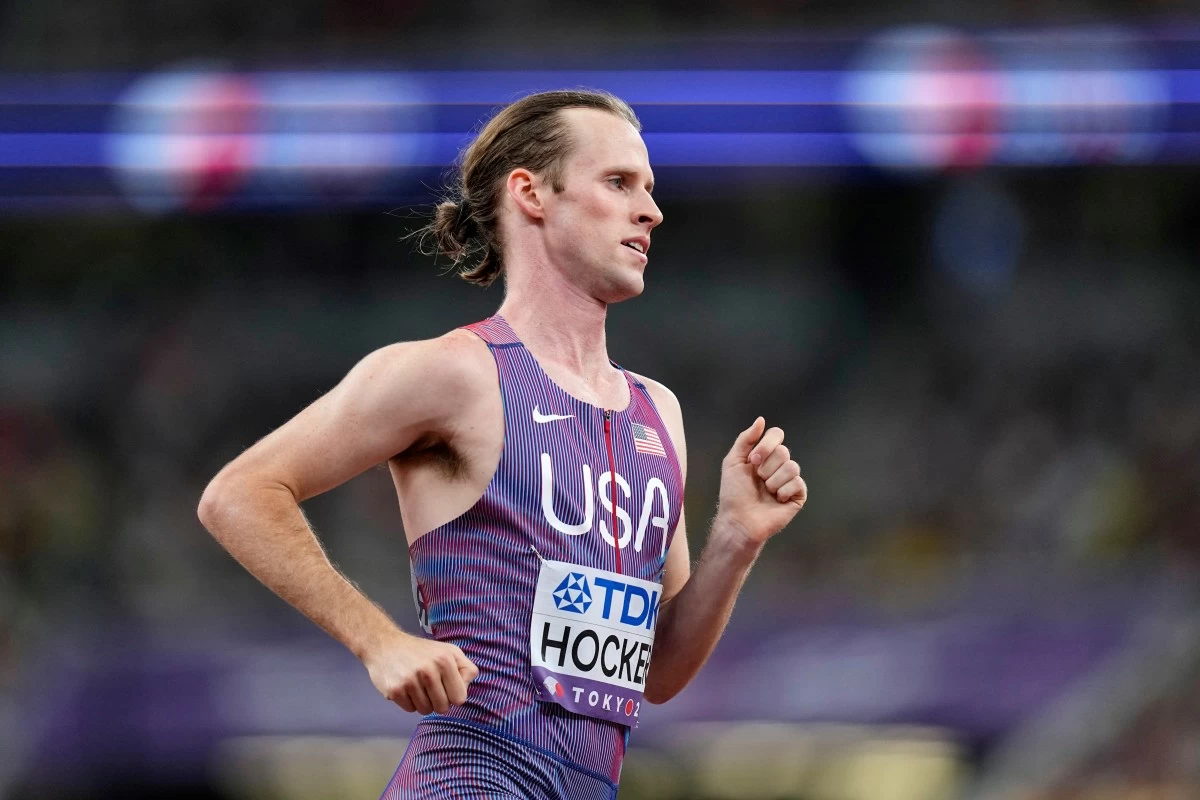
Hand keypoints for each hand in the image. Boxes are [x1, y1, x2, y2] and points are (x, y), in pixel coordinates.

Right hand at [362, 631, 478, 713]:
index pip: (459, 698)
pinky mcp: (394, 690)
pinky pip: (410, 710)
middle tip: (430, 687)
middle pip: (443, 708)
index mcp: (445, 660)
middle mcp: (428, 670)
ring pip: (425, 711)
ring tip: (417, 685)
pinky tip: (405, 687)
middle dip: (438, 701)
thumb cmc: (422, 651)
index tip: (446, 686)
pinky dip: (409, 702)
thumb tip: (466, 689)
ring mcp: (410, 681)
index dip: (453, 695)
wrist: (385, 644)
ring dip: (423, 702)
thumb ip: (466, 669)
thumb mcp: (450, 651)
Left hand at [717, 417, 806, 545]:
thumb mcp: (733, 461)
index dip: (766, 445)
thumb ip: (746, 439)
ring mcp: (789, 480)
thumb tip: (761, 420)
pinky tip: (776, 500)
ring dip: (773, 480)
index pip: (777, 435)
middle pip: (784, 451)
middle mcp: (779, 465)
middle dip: (766, 467)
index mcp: (765, 455)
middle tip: (758, 479)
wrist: (739, 520)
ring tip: (766, 492)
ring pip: (792, 466)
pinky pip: (798, 483)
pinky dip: (783, 491)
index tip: (753, 460)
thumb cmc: (733, 493)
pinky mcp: (797, 495)